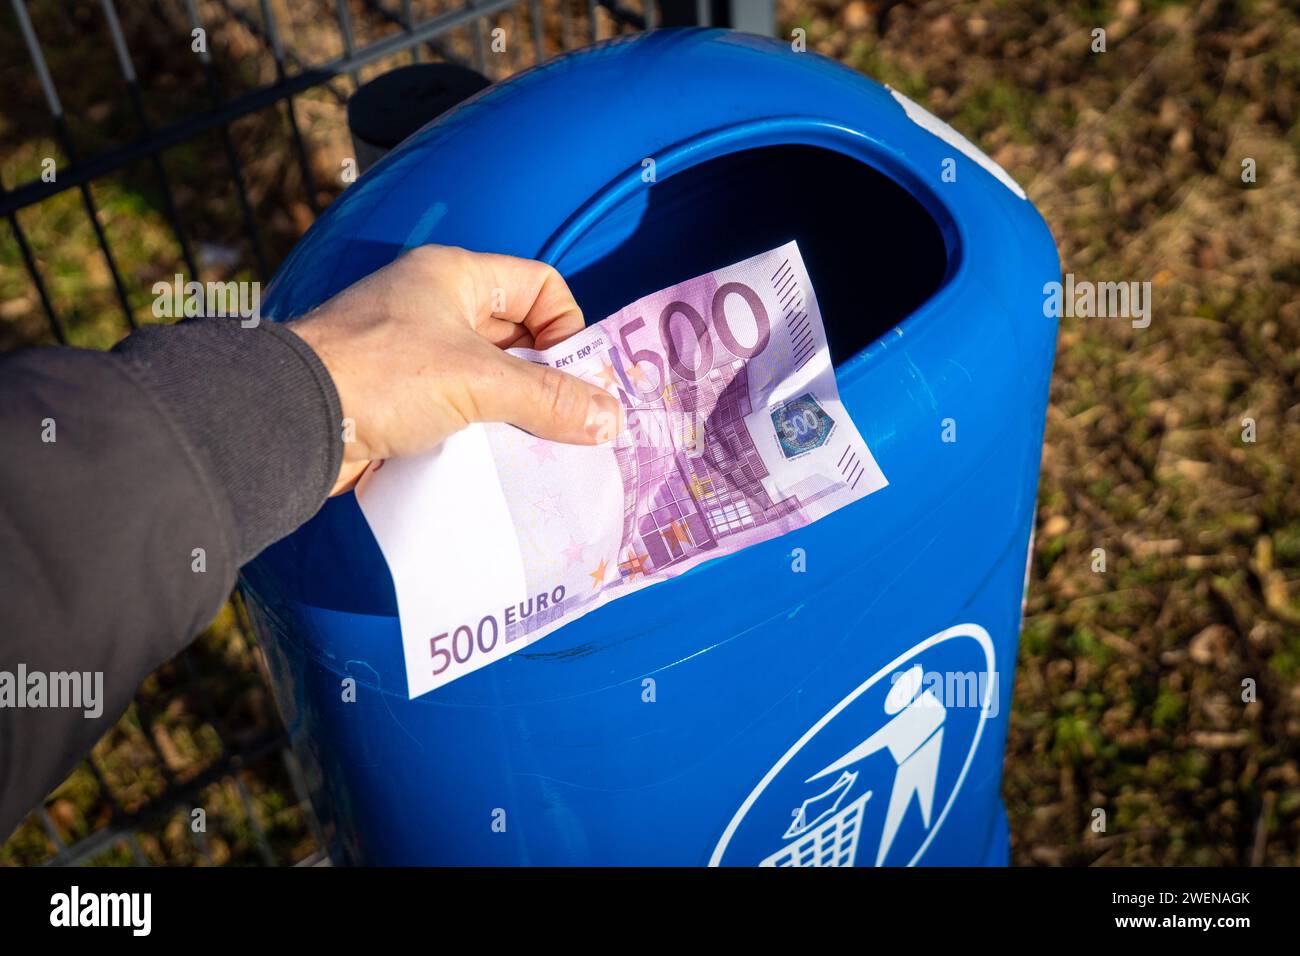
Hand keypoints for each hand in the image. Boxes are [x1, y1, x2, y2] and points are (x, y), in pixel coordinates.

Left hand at [288, 245, 622, 494]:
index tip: (576, 378)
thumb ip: (548, 399)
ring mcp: (414, 354)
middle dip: (548, 378)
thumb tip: (610, 420)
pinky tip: (499, 462)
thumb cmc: (382, 375)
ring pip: (490, 378)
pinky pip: (459, 411)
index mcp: (455, 277)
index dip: (567, 328)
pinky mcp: (399, 400)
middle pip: (518, 336)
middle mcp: (435, 307)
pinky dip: (483, 433)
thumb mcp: (478, 382)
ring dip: (516, 411)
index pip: (540, 287)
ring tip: (542, 448)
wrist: (291, 422)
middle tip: (574, 422)